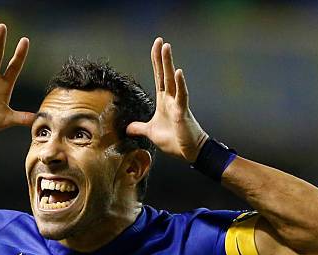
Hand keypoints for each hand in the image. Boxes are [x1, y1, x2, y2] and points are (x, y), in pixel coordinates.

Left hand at [126, 38, 207, 162]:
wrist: (189, 151)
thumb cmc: (174, 140)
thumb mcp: (151, 132)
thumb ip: (139, 127)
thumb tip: (127, 128)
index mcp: (163, 101)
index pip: (158, 77)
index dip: (156, 62)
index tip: (156, 46)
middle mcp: (171, 99)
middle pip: (164, 74)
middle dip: (161, 57)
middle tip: (160, 40)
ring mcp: (178, 104)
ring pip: (172, 80)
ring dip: (169, 64)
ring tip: (167, 48)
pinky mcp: (183, 112)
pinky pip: (182, 96)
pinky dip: (180, 84)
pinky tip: (178, 72)